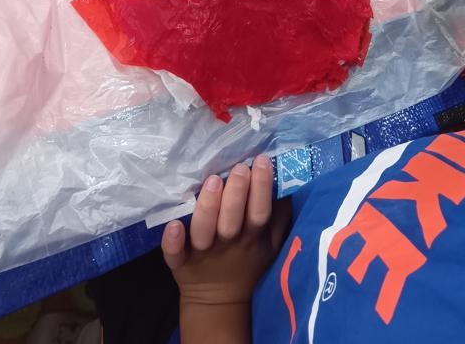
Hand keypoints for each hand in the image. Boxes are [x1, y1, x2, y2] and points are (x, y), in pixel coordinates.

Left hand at [161, 156, 288, 307]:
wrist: (218, 303)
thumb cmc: (246, 262)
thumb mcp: (270, 245)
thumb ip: (279, 217)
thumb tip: (290, 182)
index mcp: (251, 238)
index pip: (259, 212)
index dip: (262, 187)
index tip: (262, 160)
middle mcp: (228, 244)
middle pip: (233, 219)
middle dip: (238, 193)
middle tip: (239, 168)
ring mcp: (203, 254)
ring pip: (205, 232)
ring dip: (209, 207)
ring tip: (213, 181)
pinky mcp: (180, 264)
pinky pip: (175, 255)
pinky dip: (173, 242)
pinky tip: (174, 224)